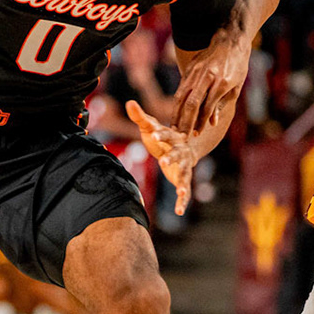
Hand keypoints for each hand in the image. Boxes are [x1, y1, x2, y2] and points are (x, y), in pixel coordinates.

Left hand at [126, 100, 200, 216]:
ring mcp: (183, 166)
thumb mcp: (150, 126)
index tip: (152, 134)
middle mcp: (181, 152)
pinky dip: (183, 201)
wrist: (182, 147)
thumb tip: (129, 102)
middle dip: (170, 158)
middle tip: (163, 161)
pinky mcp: (183, 179)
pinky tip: (179, 211)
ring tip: (181, 193)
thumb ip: (140, 117)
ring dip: (183, 184)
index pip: (165, 134)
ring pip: (184, 175)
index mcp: (173, 137)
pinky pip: (185, 191)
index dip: (160, 134)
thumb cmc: (162, 136)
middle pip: (176, 155)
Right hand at [172, 28, 246, 136]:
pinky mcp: (190, 68)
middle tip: (181, 136)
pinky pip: (181, 88)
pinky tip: (175, 112)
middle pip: (192, 104)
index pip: (208, 108)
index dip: (200, 123)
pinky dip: (177, 102)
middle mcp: (207, 77)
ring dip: (176, 114)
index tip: (196, 134)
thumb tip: (211, 123)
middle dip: (185, 122)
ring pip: (182, 96)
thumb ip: (222, 105)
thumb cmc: (237, 66)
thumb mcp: (236, 87)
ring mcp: (196, 72)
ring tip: (173, 127)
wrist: (229, 41)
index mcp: (222, 83)